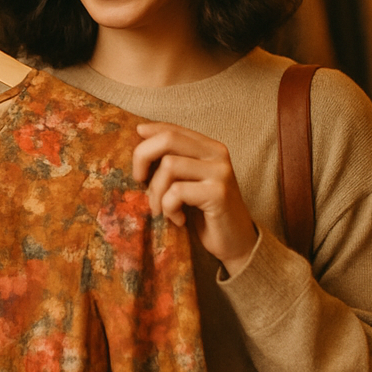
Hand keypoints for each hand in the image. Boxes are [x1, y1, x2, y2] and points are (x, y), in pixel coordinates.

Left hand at [132, 122, 257, 276]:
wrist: (236, 242)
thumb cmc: (205, 214)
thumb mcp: (187, 182)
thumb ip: (172, 162)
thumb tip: (140, 134)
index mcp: (209, 147)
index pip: (172, 129)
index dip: (149, 133)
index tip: (135, 145)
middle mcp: (217, 154)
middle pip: (168, 139)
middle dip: (143, 157)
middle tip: (139, 181)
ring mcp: (220, 172)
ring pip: (168, 166)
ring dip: (156, 192)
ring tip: (162, 209)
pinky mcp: (218, 193)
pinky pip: (177, 192)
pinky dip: (169, 208)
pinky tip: (179, 219)